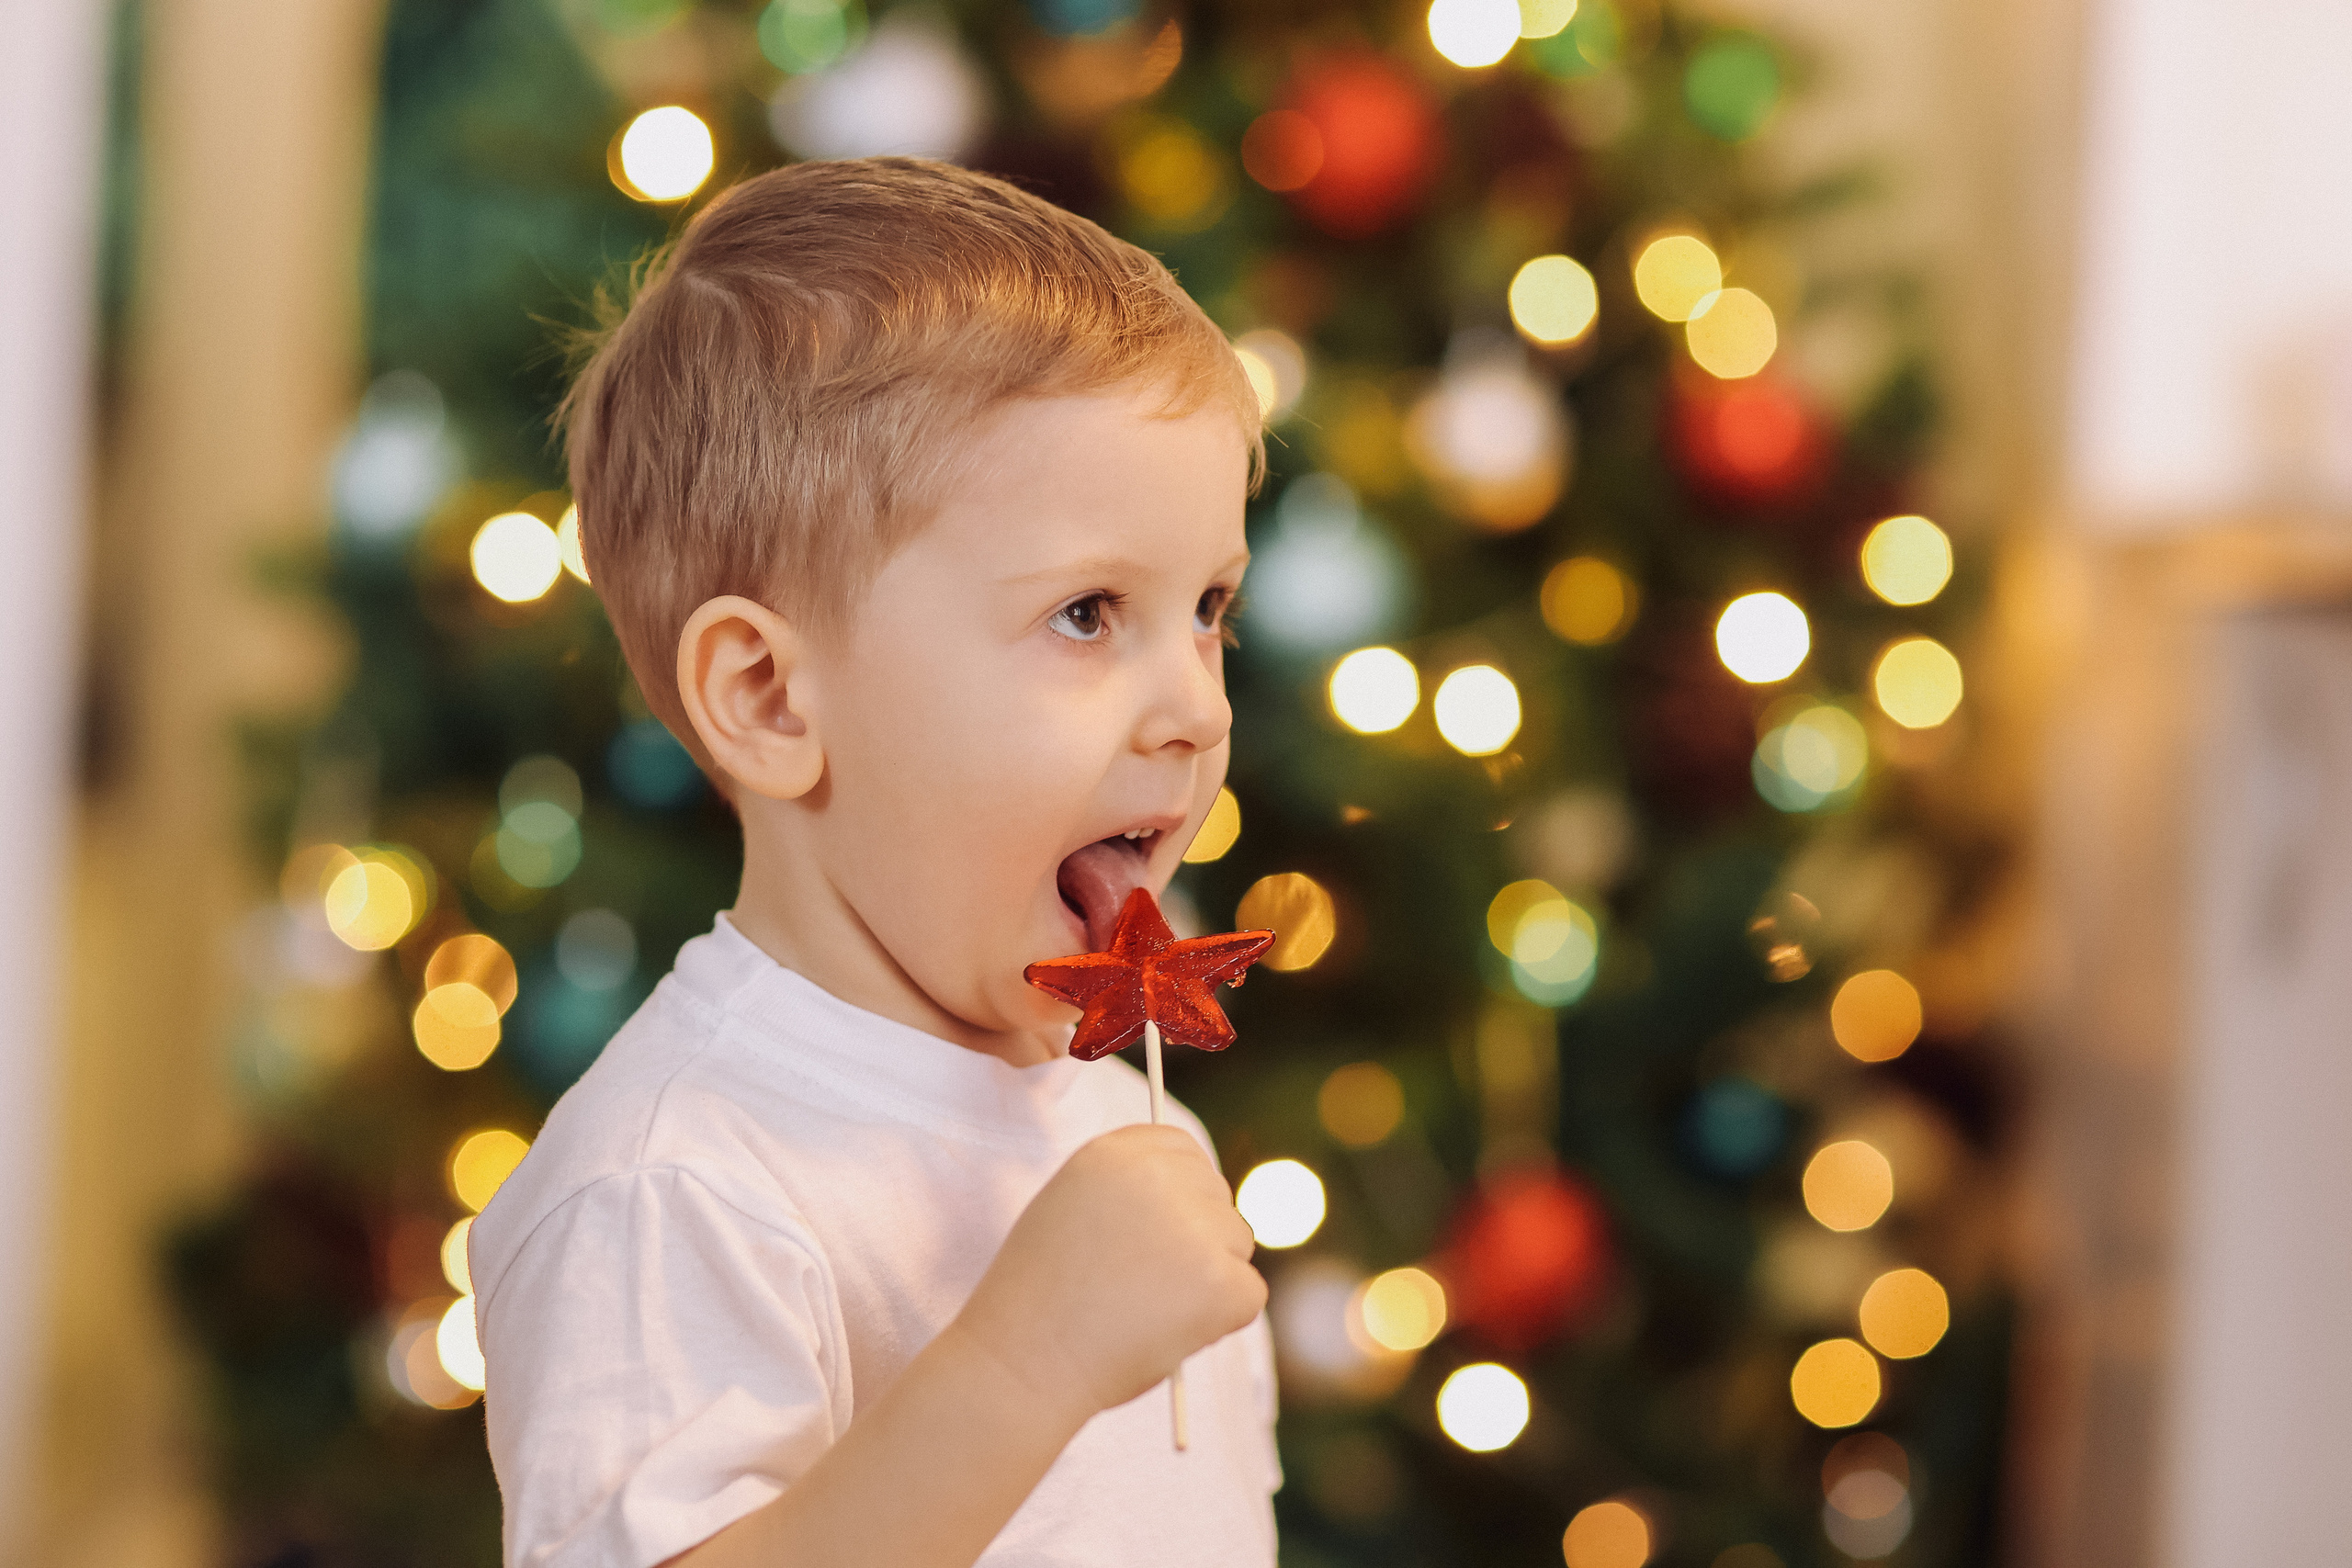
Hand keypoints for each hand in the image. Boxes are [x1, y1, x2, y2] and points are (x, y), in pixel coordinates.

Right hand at [954, 1125, 1265, 1419]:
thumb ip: (1128, 1191)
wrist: (1023, 1364)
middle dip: (1199, 1238)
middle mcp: (1157, 1178)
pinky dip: (1220, 1321)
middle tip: (1149, 1286)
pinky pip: (1247, 1294)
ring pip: (1237, 1245)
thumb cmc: (1039, 1299)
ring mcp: (1194, 1229)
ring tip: (1145, 1312)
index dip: (1181, 1191)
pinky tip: (1166, 1335)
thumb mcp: (1069, 1210)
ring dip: (1208, 1279)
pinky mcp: (1221, 1282)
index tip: (1168, 1227)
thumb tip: (1198, 1197)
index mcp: (1114, 1153)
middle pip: (1217, 1195)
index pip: (1182, 1149)